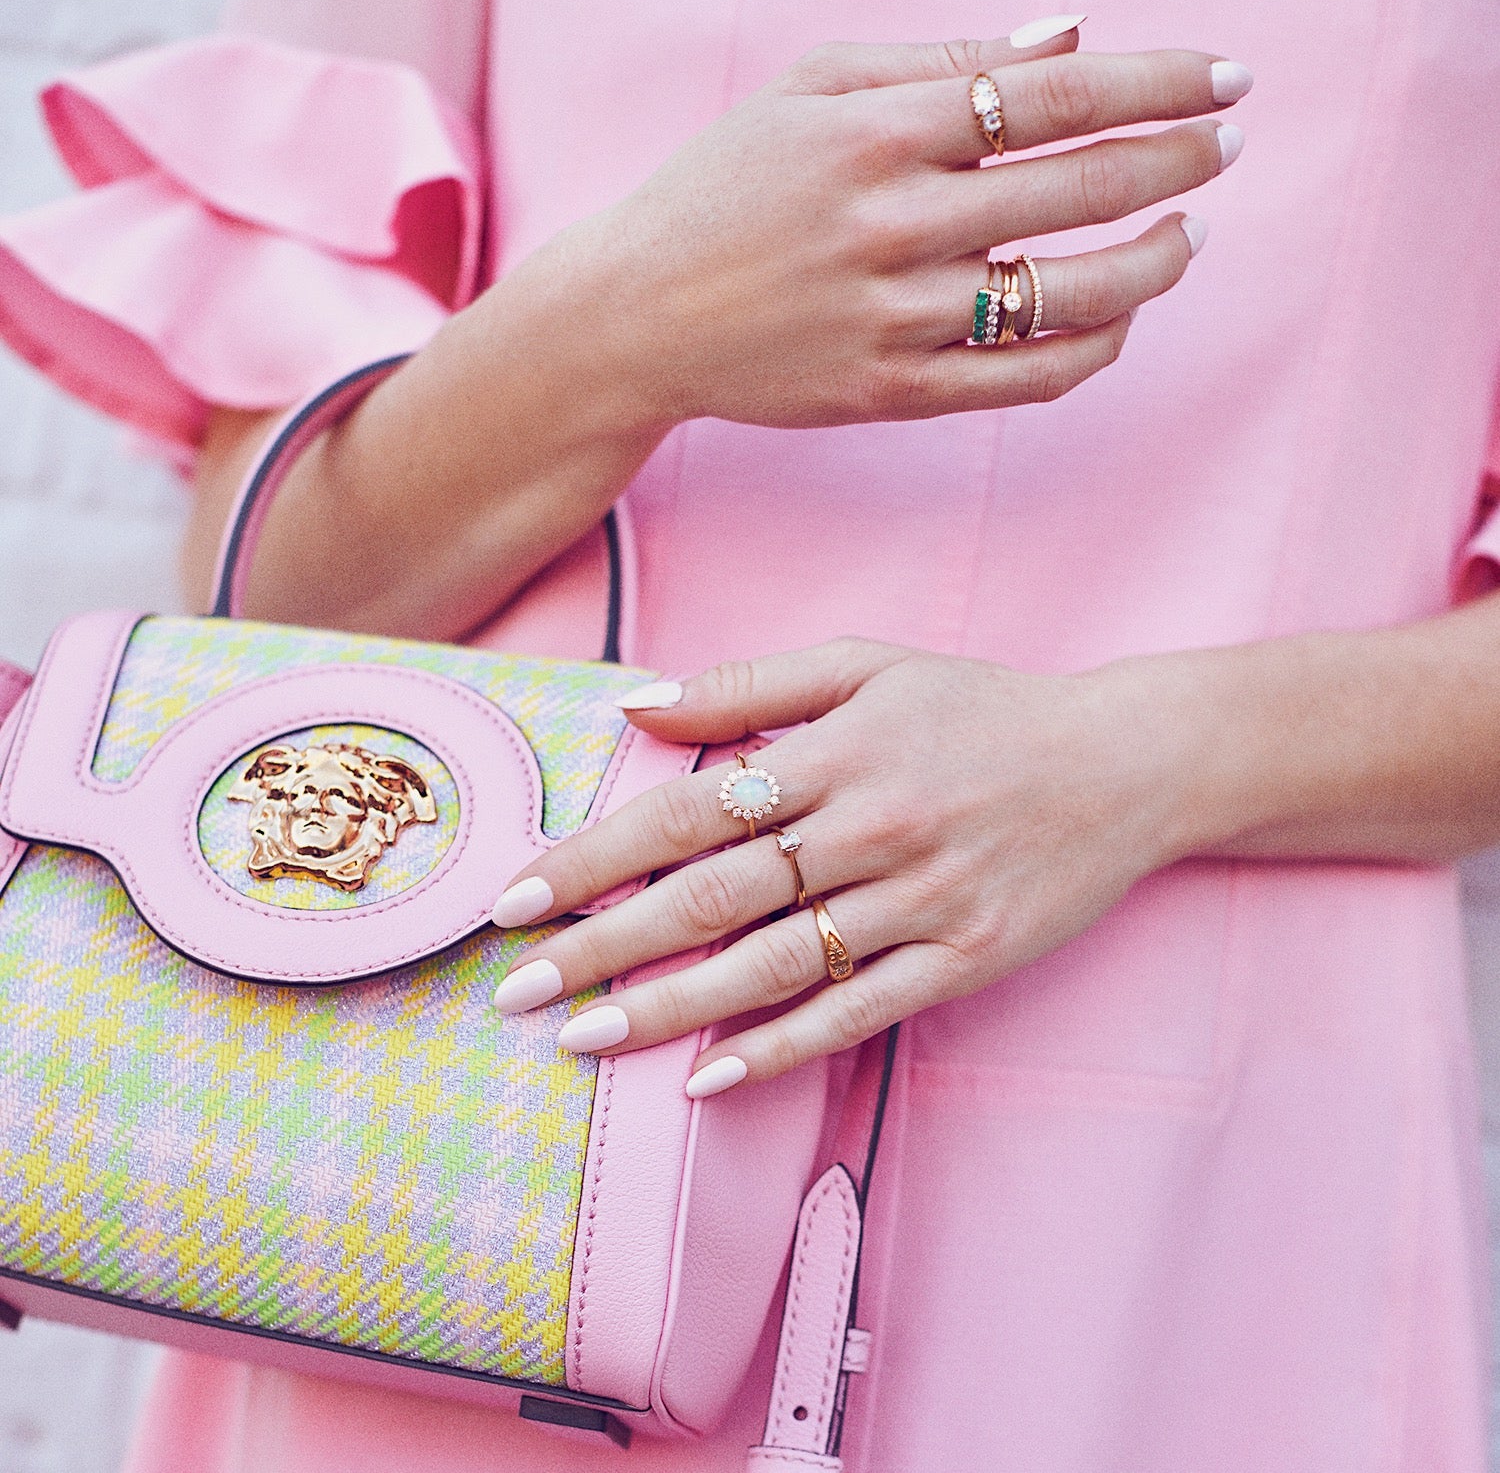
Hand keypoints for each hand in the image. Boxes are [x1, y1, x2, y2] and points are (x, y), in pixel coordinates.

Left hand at [490, 639, 1197, 1094]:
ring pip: (773, 966)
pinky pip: (858, 1013)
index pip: (687, 811)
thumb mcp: (868, 664)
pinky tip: (706, 1078)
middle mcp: (872, 830)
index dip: (594, 858)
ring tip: (582, 1040)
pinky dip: (780, 1048)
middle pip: (713, 897)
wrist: (1123, 763)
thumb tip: (635, 706)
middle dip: (603, 946)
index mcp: (837, 754)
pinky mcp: (964, 960)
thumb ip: (748, 684)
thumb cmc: (979, 708)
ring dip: (669, 1008)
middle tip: (516, 989)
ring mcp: (921, 903)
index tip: (514, 898)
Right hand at [571, 25, 1248, 428]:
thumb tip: (1069, 39)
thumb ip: (939, 59)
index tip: (1225, 78)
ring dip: (1152, 263)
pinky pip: (1023, 379)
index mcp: (876, 130)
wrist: (639, 315)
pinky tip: (1120, 320)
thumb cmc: (724, 187)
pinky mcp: (892, 393)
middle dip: (1177, 160)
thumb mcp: (810, 88)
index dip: (1157, 83)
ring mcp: (894, 318)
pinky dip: (1091, 350)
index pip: (1054, 95)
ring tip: (1186, 237)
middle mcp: (893, 224)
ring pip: (1066, 295)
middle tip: (1227, 145)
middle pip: (1078, 188)